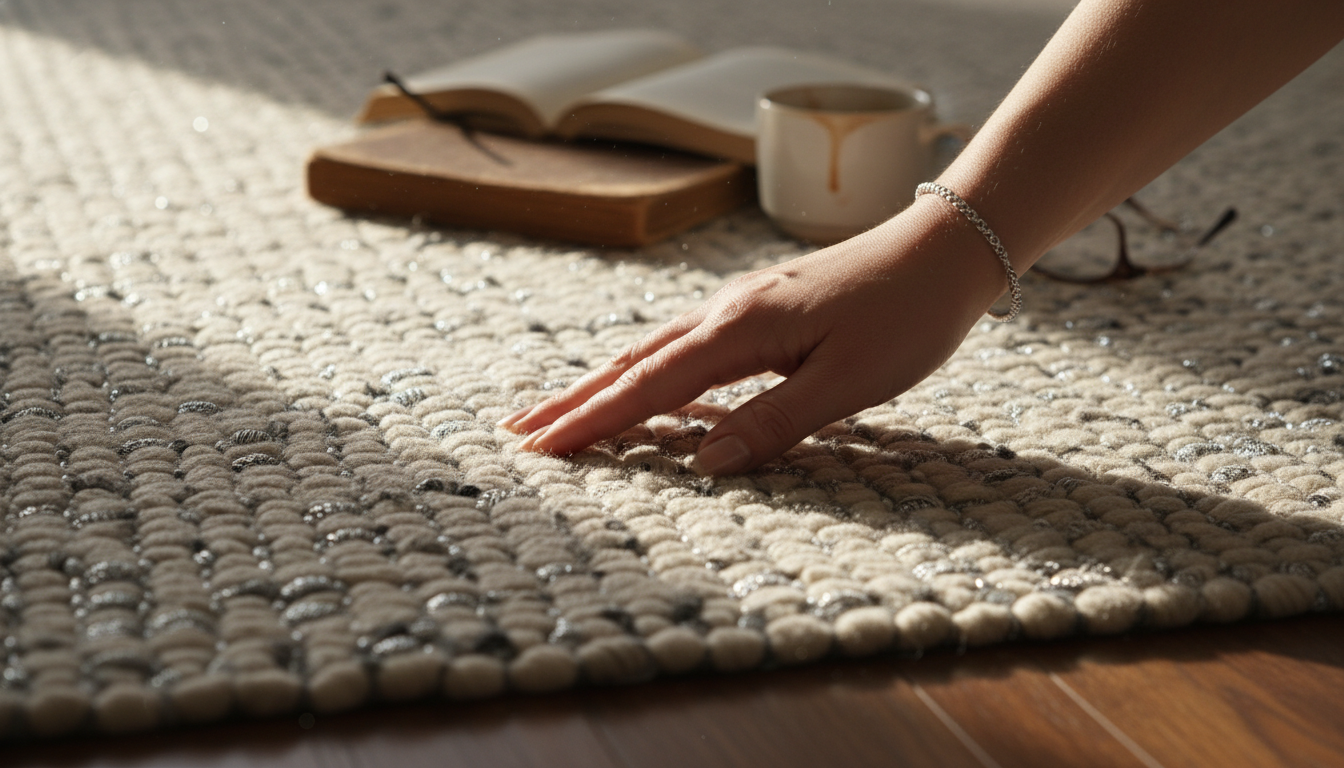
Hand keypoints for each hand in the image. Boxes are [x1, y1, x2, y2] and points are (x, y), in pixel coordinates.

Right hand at [502, 199, 1008, 474]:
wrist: (944, 249)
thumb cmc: (906, 319)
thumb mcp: (848, 383)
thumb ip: (772, 424)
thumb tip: (702, 465)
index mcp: (739, 332)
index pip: (649, 388)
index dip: (592, 423)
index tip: (539, 451)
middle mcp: (725, 312)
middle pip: (631, 363)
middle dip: (574, 401)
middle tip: (516, 431)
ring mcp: (737, 305)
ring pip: (651, 349)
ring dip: (600, 382)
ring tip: (555, 410)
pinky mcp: (756, 307)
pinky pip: (681, 343)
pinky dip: (642, 367)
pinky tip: (638, 382)